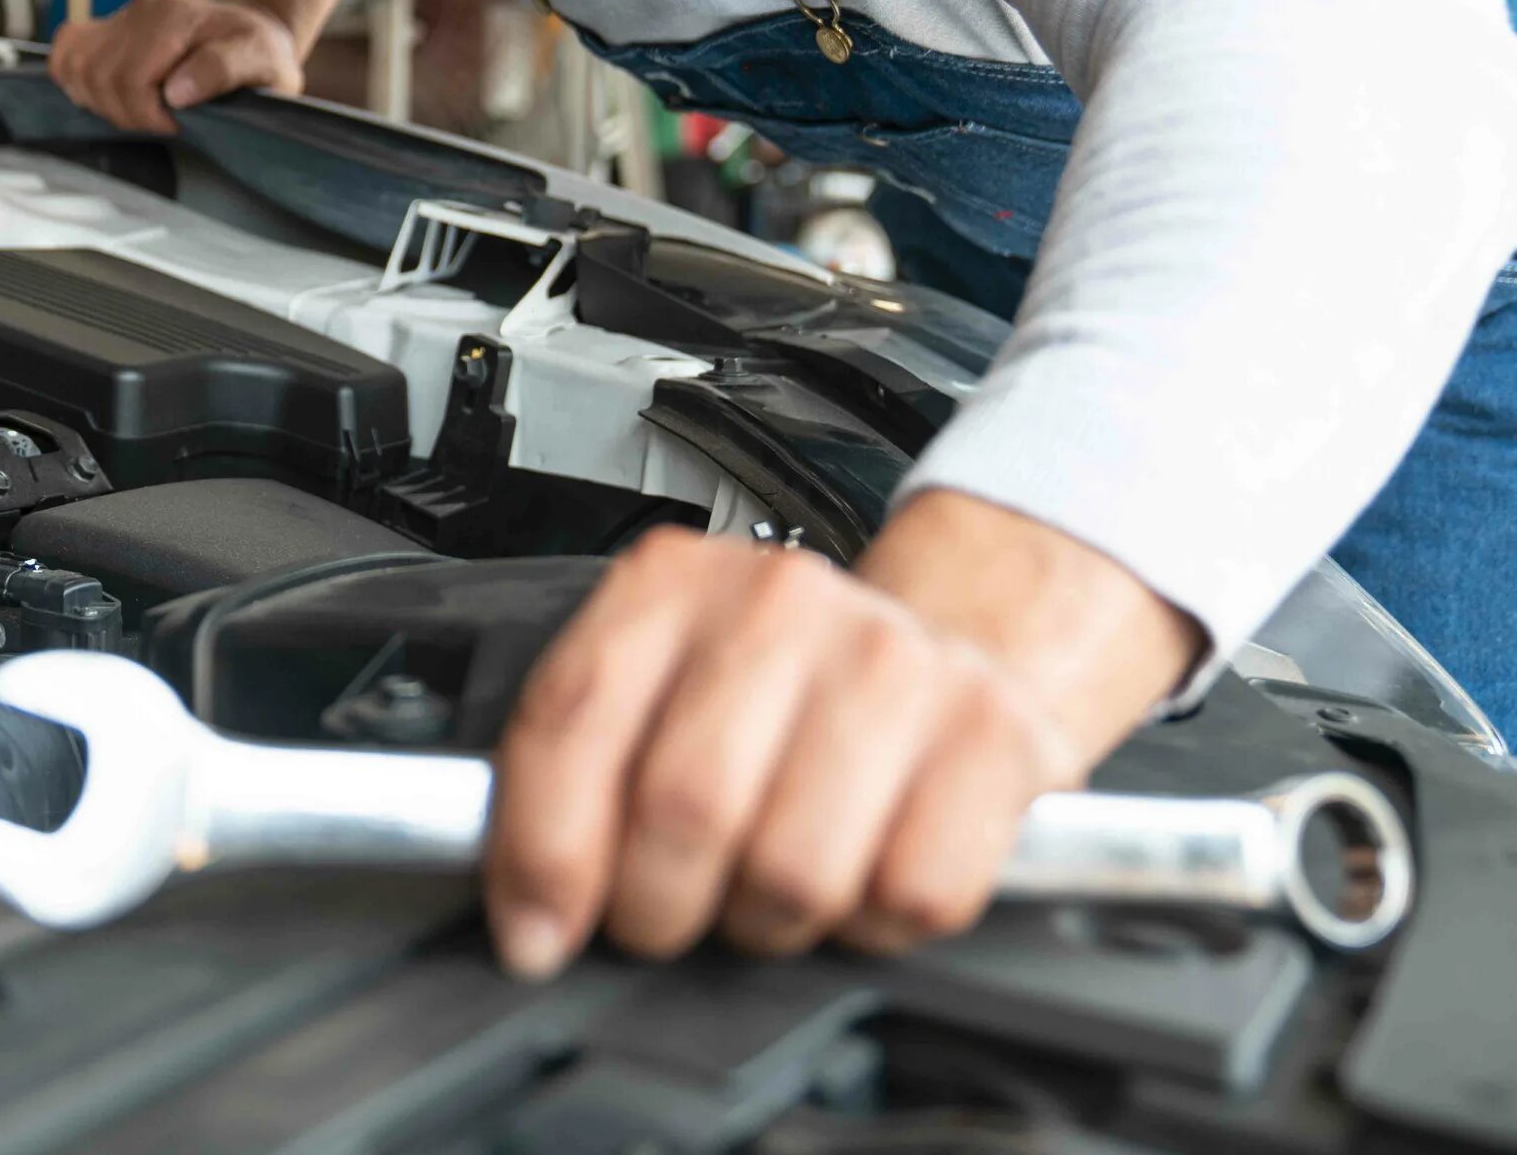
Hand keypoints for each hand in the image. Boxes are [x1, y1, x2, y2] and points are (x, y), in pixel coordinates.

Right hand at [47, 0, 304, 133]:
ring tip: (139, 109)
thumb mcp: (261, 62)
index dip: (149, 116)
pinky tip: (103, 93)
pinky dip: (74, 76)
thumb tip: (175, 92)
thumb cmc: (259, 51)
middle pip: (98, 77)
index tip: (177, 125)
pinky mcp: (111, 28)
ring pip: (76, 67)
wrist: (255, 28)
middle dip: (126, 113)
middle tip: (161, 120)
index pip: (131, 80)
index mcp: (175, 19)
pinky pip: (68, 48)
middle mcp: (141, 12)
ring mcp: (122, 18)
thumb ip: (221, 71)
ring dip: (101, 101)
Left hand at [482, 491, 1200, 974]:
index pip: (572, 720)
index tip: (535, 931)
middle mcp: (780, 604)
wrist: (962, 636)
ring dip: (770, 922)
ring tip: (771, 884)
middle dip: (657, 905)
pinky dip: (877, 923)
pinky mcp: (990, 736)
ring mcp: (893, 663)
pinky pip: (909, 895)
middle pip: (684, 808)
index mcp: (671, 584)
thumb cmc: (788, 685)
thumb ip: (579, 762)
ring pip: (793, 871)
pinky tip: (866, 869)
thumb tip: (527, 905)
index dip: (542, 850)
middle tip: (666, 912)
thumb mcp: (663, 677)